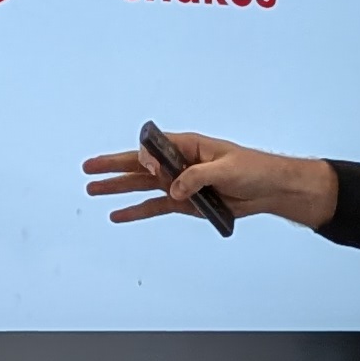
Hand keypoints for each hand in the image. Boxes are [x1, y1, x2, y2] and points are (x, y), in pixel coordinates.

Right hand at [81, 133, 339, 228]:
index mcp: (188, 146)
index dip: (146, 157)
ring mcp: (179, 183)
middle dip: (113, 165)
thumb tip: (174, 190)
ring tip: (92, 189)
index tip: (151, 169)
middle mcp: (179, 163)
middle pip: (139, 164)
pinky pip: (155, 207)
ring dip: (117, 188)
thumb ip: (197, 177)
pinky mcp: (184, 203)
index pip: (156, 147)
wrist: (270, 189)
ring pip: (141, 186)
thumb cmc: (254, 169)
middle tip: (88, 167)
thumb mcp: (227, 168)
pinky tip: (117, 215)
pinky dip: (136, 211)